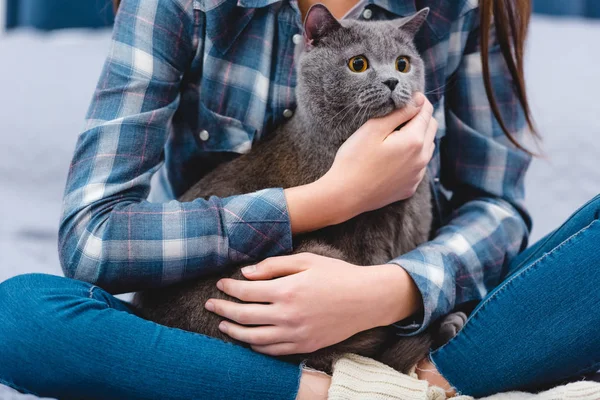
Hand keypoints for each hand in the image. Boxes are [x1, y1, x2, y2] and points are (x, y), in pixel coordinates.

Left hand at [204, 253, 421, 355]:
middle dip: (223, 310)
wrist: (366, 300)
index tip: (221, 284)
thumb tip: (246, 273)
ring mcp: (296, 334)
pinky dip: (255, 346)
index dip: (229, 288)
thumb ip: (273, 265)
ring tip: (222, 325)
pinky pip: (272, 350)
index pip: (246, 292)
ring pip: (254, 338)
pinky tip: (248, 339)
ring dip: (234, 332)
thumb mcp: (306, 260)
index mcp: (287, 290)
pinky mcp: (304, 346)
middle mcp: (288, 315)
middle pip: (244, 316)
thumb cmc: (337, 275)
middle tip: (210, 305)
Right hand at [322, 92, 436, 215]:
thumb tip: (419, 100)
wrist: (345, 195)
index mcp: (414, 140)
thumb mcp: (374, 129)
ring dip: (418, 137)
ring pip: (427, 148)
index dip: (417, 101)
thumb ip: (399, 112)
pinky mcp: (409, 188)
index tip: (406, 97)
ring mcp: (417, 175)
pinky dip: (412, 157)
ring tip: (397, 135)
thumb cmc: (355, 159)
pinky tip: (394, 158)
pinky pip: (418, 167)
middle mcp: (421, 159)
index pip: (426, 112)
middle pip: (431, 128)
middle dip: (421, 117)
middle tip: (400, 115)